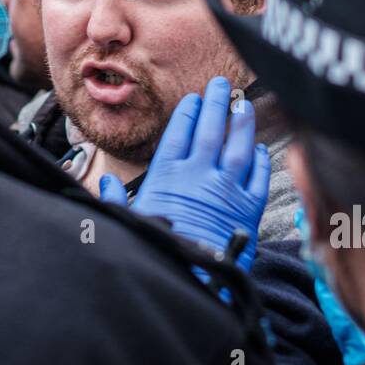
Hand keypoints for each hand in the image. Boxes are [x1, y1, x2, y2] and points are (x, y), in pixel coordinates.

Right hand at [99, 76, 269, 271]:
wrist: (192, 279)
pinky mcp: (249, 209)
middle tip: (222, 84)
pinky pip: (259, 177)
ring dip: (243, 124)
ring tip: (245, 105)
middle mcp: (199, 176)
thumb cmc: (157, 249)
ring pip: (239, 147)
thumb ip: (117, 199)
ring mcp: (227, 190)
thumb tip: (104, 185)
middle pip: (212, 130)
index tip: (193, 98)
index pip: (180, 133)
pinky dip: (260, 161)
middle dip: (217, 104)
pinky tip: (259, 149)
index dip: (188, 112)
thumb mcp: (129, 222)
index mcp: (168, 175)